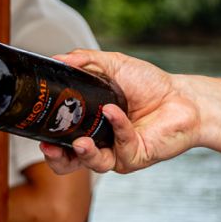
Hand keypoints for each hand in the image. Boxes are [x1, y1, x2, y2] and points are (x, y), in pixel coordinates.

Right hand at [39, 50, 201, 174]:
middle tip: (50, 147)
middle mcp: (101, 143)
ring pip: (92, 164)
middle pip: (70, 162)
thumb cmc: (151, 85)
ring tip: (81, 142)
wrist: (183, 97)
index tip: (37, 132)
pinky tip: (114, 112)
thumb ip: (85, 60)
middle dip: (57, 159)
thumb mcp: (114, 65)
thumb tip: (58, 57)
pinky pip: (120, 148)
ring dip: (83, 153)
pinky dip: (116, 127)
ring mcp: (117, 153)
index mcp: (90, 125)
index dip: (48, 141)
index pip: (62, 140)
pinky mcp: (135, 158)